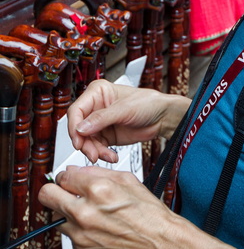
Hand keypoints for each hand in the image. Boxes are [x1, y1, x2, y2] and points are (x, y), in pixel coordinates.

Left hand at [39, 166, 243, 248]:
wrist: (161, 244)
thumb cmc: (149, 214)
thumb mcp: (127, 180)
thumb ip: (96, 172)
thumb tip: (76, 172)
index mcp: (97, 191)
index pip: (62, 176)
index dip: (67, 176)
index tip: (70, 180)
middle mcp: (85, 214)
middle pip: (47, 197)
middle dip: (55, 192)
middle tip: (65, 194)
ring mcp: (82, 237)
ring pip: (59, 220)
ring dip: (70, 216)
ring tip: (92, 216)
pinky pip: (72, 240)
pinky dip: (82, 235)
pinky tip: (100, 232)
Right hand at [68, 79, 190, 162]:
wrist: (163, 117)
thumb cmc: (148, 103)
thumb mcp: (124, 109)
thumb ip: (101, 119)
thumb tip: (80, 128)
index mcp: (97, 92)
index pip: (77, 110)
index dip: (74, 127)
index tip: (78, 141)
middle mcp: (96, 107)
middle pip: (79, 128)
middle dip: (85, 143)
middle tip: (92, 154)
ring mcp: (100, 123)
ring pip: (87, 140)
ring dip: (94, 151)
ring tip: (106, 156)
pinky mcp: (106, 136)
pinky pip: (97, 147)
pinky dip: (102, 154)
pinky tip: (111, 156)